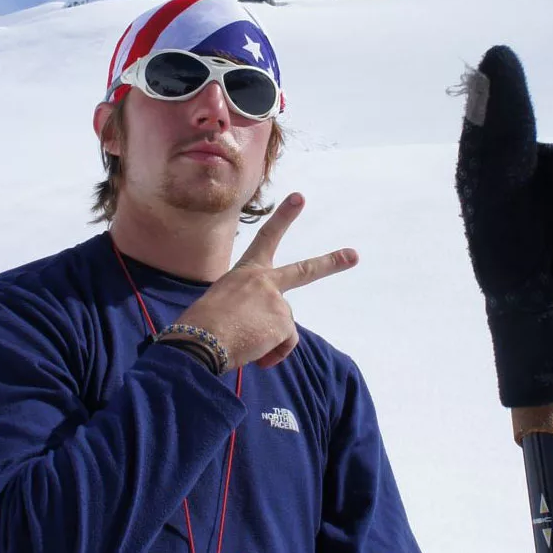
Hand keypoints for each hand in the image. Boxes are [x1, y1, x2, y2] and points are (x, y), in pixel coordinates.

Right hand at [173, 192, 357, 369]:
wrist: (199, 339)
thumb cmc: (201, 325)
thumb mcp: (223, 304)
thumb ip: (247, 308)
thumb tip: (261, 330)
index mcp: (245, 271)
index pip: (267, 238)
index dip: (284, 217)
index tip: (300, 198)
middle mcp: (265, 280)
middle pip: (305, 270)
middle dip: (331, 262)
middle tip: (353, 255)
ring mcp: (277, 300)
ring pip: (283, 328)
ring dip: (269, 342)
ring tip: (242, 343)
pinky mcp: (284, 321)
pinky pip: (284, 345)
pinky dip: (271, 355)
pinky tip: (252, 353)